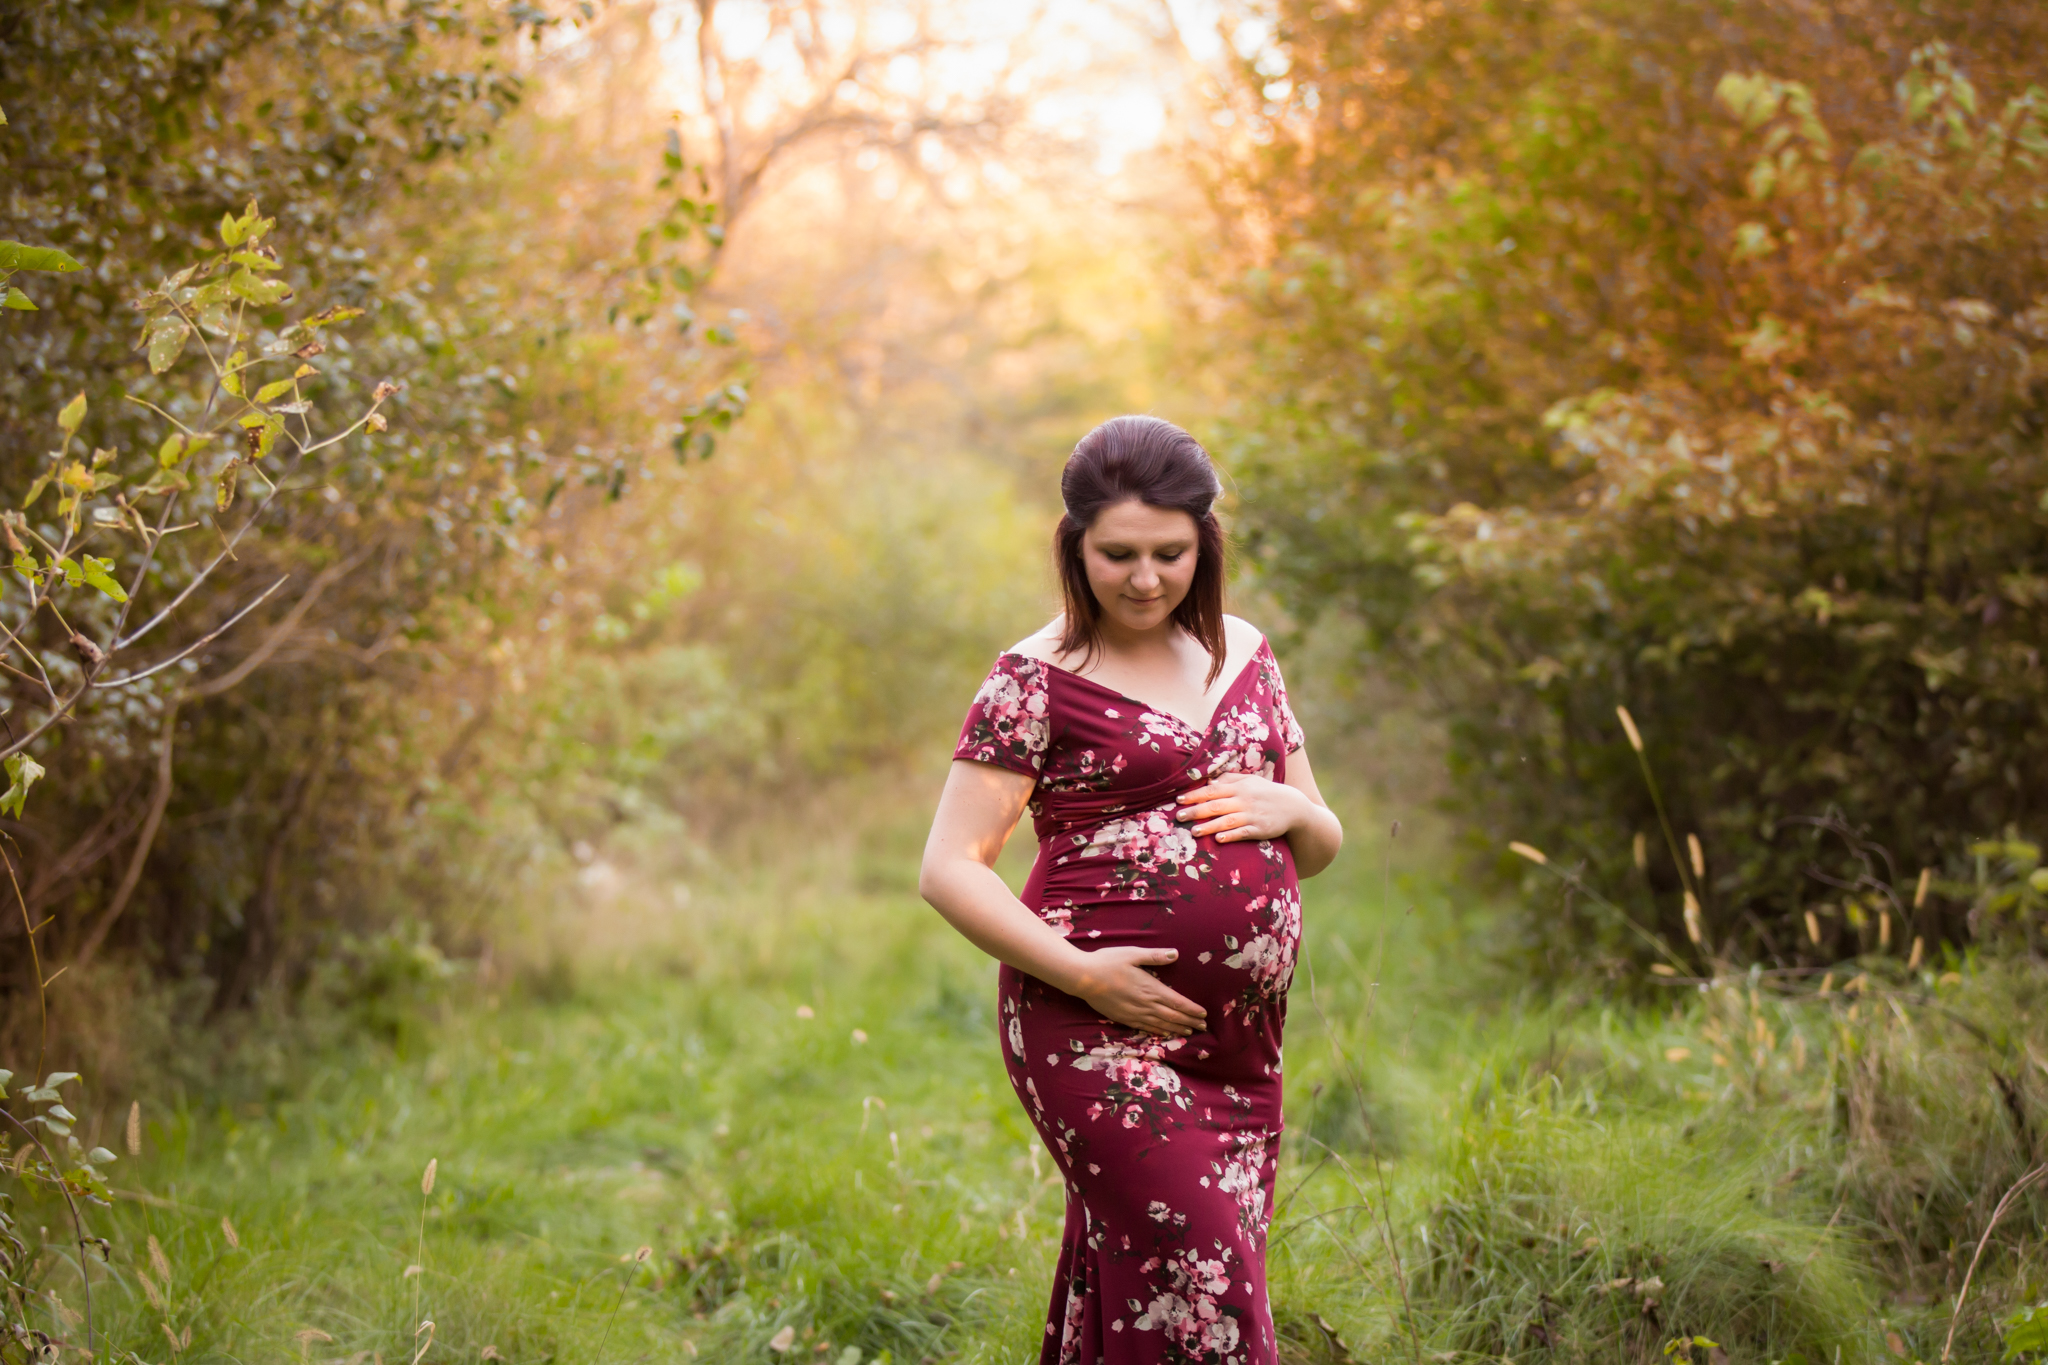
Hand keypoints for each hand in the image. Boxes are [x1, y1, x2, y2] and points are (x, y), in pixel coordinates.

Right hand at [1063, 946, 1207, 1037]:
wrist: (1083, 978)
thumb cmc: (1108, 962)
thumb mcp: (1132, 954)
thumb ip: (1155, 956)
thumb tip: (1175, 954)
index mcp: (1150, 988)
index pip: (1177, 1002)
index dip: (1192, 1009)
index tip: (1204, 1013)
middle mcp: (1145, 1004)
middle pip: (1173, 1016)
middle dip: (1189, 1021)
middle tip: (1203, 1026)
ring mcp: (1135, 1013)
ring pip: (1161, 1024)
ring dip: (1177, 1028)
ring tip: (1189, 1031)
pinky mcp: (1124, 1018)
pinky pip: (1146, 1028)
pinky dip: (1159, 1031)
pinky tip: (1164, 1033)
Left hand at [1175, 770, 1309, 842]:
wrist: (1294, 806)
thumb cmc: (1266, 792)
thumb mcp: (1250, 781)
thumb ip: (1230, 780)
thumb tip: (1209, 783)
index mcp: (1239, 787)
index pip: (1213, 790)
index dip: (1195, 795)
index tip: (1179, 800)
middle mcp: (1244, 800)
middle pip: (1216, 805)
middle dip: (1197, 811)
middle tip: (1179, 816)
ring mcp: (1252, 815)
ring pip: (1227, 820)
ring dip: (1210, 825)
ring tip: (1194, 831)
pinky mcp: (1260, 829)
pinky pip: (1243, 833)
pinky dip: (1231, 836)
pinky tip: (1219, 839)